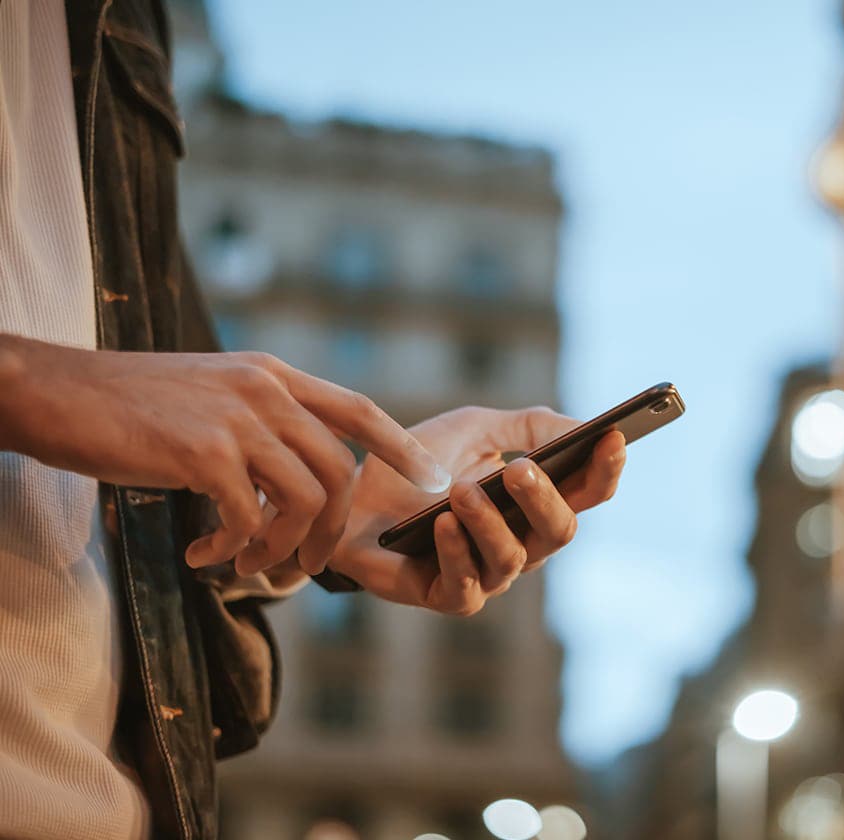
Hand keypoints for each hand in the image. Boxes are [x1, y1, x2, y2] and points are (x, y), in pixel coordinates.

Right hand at [0, 335, 447, 575]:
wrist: (57, 393)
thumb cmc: (131, 404)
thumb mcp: (213, 393)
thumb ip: (262, 423)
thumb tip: (294, 478)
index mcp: (272, 375)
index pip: (358, 409)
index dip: (401, 447)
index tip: (433, 480)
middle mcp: (265, 390)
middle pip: (339, 471)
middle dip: (332, 532)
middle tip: (306, 569)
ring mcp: (237, 418)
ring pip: (305, 499)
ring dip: (283, 548)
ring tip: (246, 567)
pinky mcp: (203, 453)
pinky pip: (248, 518)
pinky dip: (234, 550)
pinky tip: (203, 557)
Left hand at [329, 405, 626, 614]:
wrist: (348, 495)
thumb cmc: (416, 465)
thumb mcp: (475, 428)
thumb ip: (531, 426)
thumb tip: (585, 427)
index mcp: (535, 502)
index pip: (586, 492)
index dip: (605, 469)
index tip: (615, 437)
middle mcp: (522, 541)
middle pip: (559, 530)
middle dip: (544, 499)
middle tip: (522, 469)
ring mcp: (487, 573)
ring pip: (513, 558)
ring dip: (491, 522)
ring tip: (464, 491)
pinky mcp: (447, 596)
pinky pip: (466, 586)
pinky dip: (457, 552)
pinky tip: (443, 523)